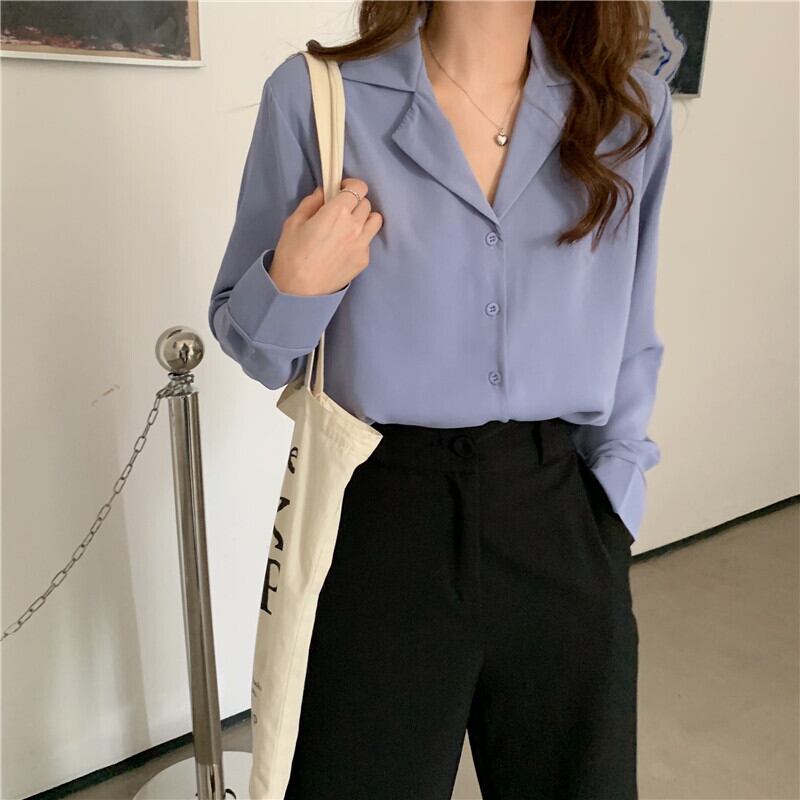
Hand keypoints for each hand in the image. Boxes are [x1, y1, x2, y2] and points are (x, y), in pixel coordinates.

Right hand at [268, 177, 382, 295]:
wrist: (299, 290)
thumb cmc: (292, 254)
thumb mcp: (294, 222)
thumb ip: (312, 202)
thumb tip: (323, 193)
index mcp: (337, 212)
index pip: (359, 187)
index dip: (351, 185)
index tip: (341, 189)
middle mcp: (354, 226)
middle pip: (366, 203)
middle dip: (354, 202)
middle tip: (341, 210)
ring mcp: (362, 244)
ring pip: (375, 221)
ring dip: (364, 218)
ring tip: (350, 225)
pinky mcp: (364, 260)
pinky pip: (369, 241)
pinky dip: (361, 238)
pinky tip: (345, 246)